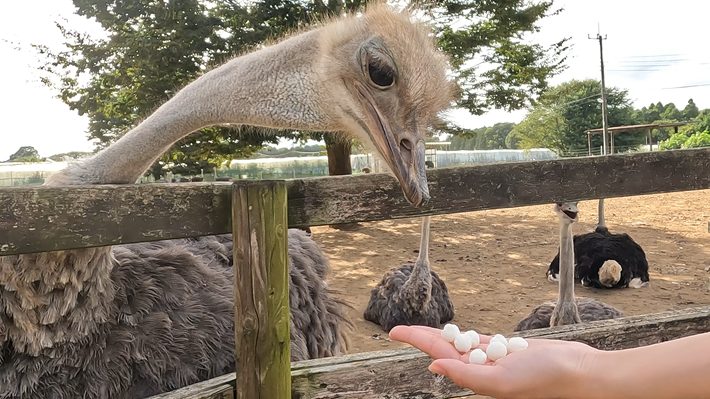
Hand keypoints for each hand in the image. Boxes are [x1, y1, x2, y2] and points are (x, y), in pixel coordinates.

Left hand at [389, 326, 598, 398]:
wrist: (578, 372)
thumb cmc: (544, 379)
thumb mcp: (501, 381)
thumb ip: (466, 375)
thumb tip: (433, 365)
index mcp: (477, 378)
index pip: (439, 354)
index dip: (416, 341)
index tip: (394, 332)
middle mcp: (483, 369)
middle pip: (445, 348)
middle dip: (422, 338)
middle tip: (398, 330)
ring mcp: (496, 360)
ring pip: (461, 344)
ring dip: (441, 336)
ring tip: (420, 330)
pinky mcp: (510, 351)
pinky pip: (482, 341)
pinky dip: (467, 337)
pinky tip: (456, 334)